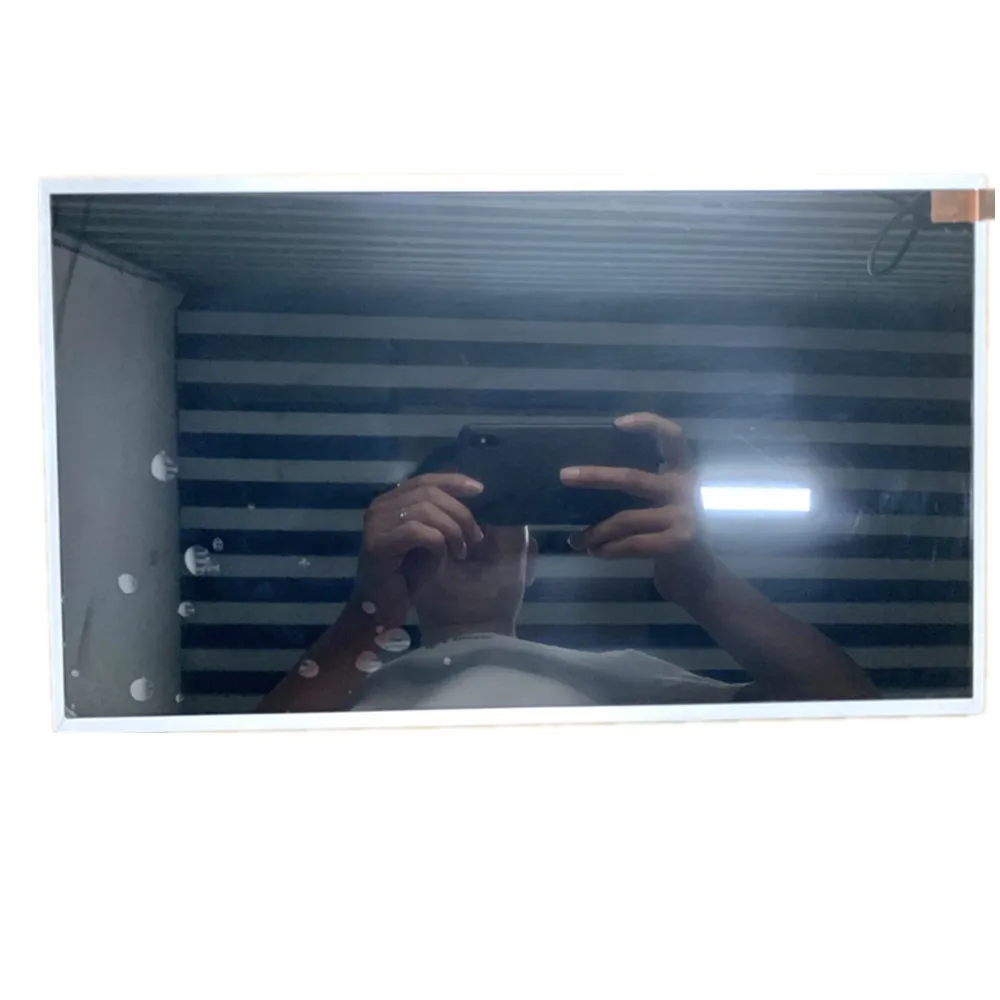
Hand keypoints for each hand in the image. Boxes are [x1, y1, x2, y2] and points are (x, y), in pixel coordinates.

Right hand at [351, 473, 484, 623]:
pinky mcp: (378, 543)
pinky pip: (418, 531)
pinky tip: (446, 556)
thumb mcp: (430, 540)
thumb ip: (441, 518)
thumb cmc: (407, 577)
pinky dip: (439, 542)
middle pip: (429, 492)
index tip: (479, 489)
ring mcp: (376, 524)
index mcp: (390, 502)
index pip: (425, 480)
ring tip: (462, 551)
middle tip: (475, 536)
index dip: (453, 481)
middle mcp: (379, 507)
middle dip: (460, 512)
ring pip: (426, 510)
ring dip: (452, 530)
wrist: (381, 609)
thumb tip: (471, 498)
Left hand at [560, 413, 716, 607]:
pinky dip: (608, 549)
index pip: (674, 438)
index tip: (617, 423)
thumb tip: (589, 480)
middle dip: (595, 477)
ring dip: (595, 532)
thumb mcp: (666, 505)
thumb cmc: (673, 537)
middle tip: (564, 476)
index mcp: (683, 473)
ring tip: (577, 541)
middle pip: (633, 478)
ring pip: (625, 519)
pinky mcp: (680, 542)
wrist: (701, 579)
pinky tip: (596, 552)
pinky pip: (631, 543)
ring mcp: (686, 515)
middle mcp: (687, 488)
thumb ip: (644, 491)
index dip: (649, 424)